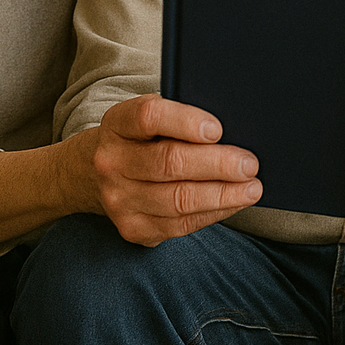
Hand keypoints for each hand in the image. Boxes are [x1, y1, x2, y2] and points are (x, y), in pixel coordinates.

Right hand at [78, 94, 262, 245]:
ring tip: (251, 188)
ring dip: (222, 195)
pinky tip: (233, 204)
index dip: (185, 121)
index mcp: (116, 124)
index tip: (217, 129)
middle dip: (217, 164)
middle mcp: (111, 162)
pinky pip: (180, 225)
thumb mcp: (146, 119)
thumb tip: (233, 132)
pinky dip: (213, 213)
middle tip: (249, 164)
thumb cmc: (138, 139)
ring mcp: (118, 200)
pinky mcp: (132, 228)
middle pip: (169, 162)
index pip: (148, 116)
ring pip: (177, 200)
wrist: (93, 174)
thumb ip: (179, 119)